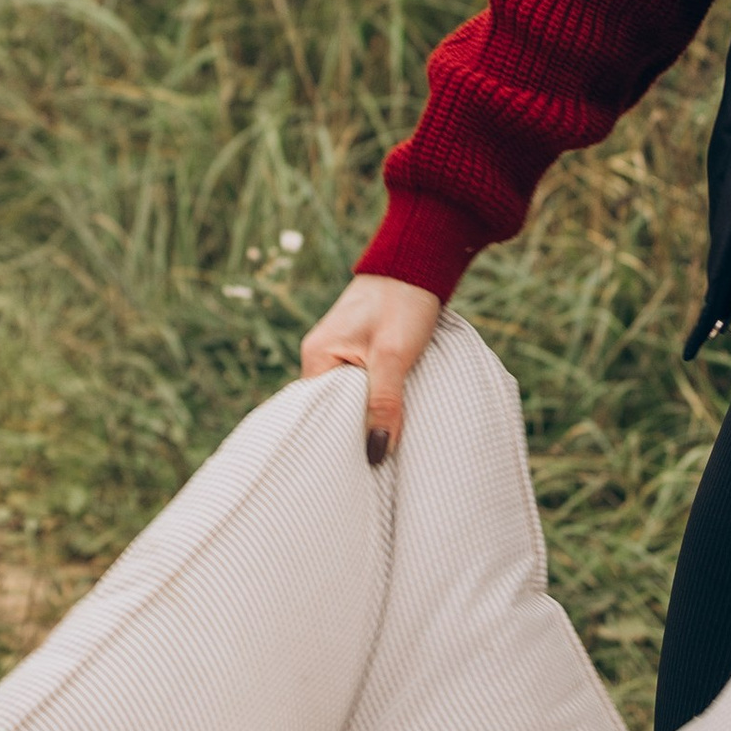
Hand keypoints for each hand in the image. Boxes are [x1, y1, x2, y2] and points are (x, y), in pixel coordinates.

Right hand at [300, 274, 442, 460]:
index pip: (314, 413)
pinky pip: (360, 386)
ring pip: (349, 399)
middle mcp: (320, 356)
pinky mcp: (358, 350)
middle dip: (351, 433)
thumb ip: (384, 403)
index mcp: (317, 356)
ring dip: (366, 416)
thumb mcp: (394, 356)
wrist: (416, 263)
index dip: (334, 440)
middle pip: (330, 409)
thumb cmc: (402, 303)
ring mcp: (339, 353)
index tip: (353, 467)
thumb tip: (375, 453)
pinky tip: (388, 417)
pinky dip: (374, 400)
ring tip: (381, 447)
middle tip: (372, 466)